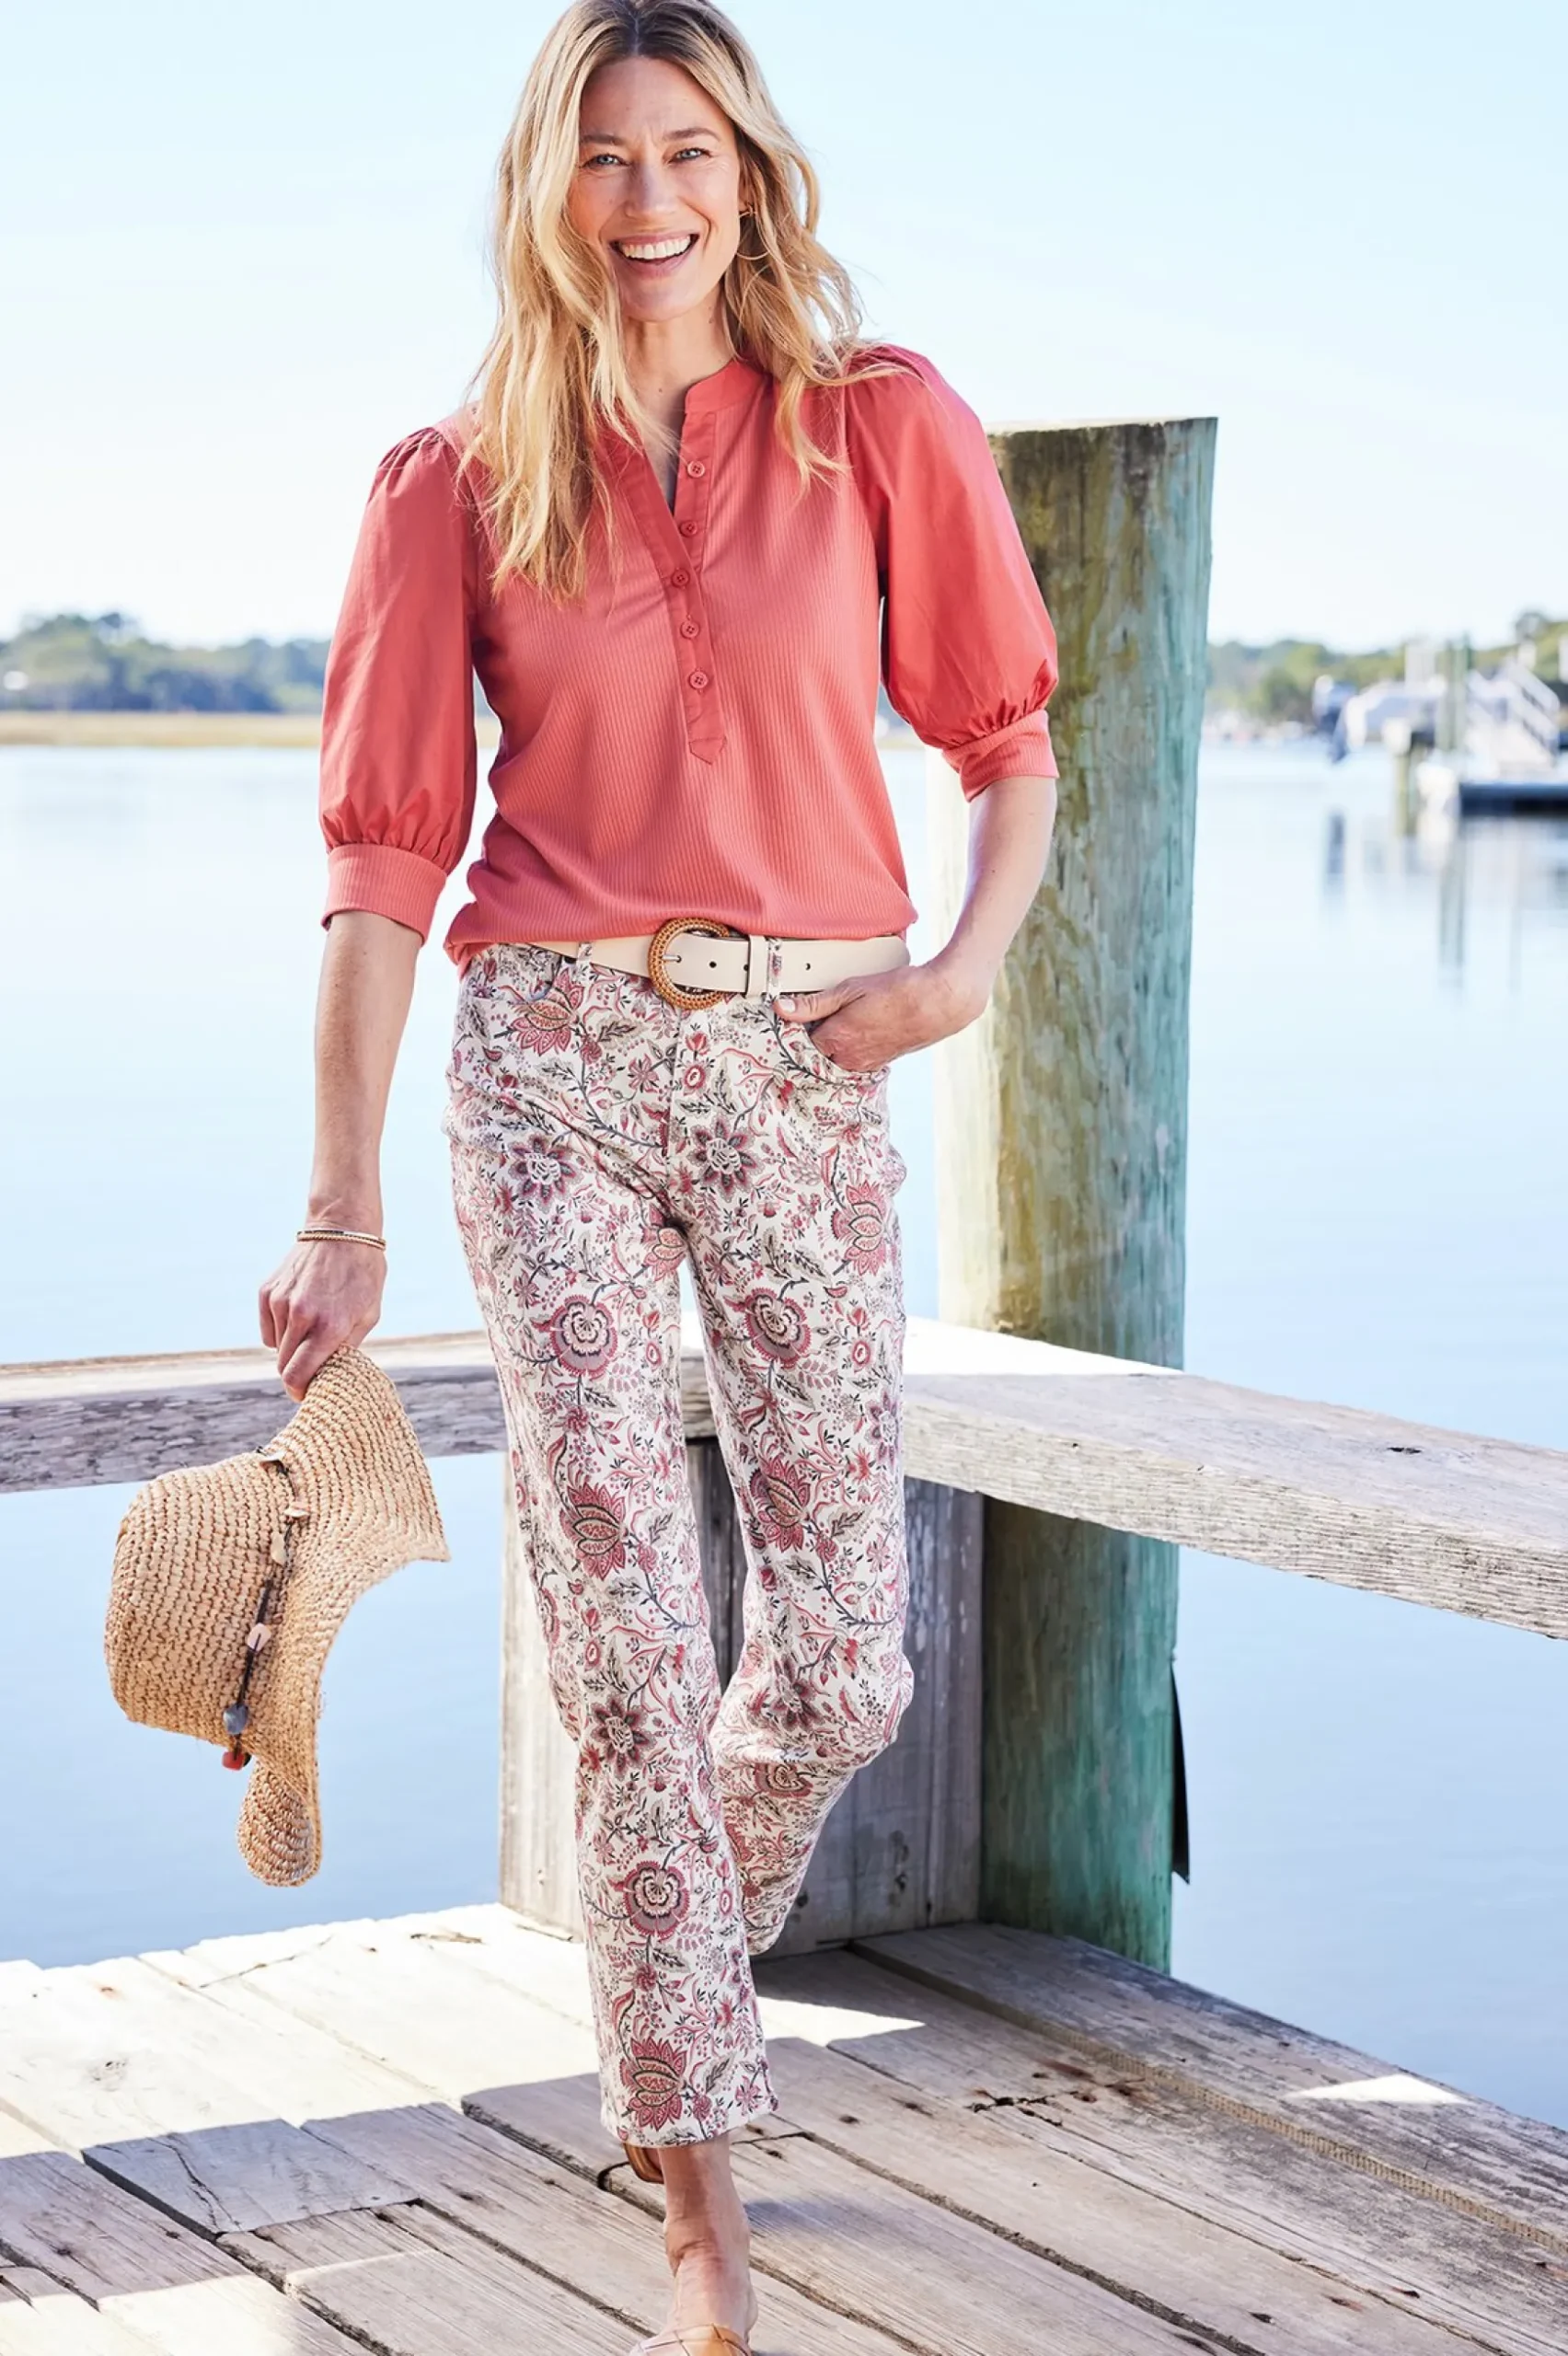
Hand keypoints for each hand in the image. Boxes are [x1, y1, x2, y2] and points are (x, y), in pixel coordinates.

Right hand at [259, 1236, 386, 1401]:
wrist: (341, 1229)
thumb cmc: (362, 1274)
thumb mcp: (369, 1314)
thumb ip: (347, 1347)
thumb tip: (328, 1374)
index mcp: (329, 1326)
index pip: (298, 1376)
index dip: (300, 1392)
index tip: (307, 1395)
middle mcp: (300, 1316)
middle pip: (284, 1367)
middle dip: (297, 1373)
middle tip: (313, 1368)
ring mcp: (280, 1303)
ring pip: (276, 1348)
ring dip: (291, 1350)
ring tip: (313, 1331)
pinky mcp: (267, 1293)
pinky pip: (268, 1331)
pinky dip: (280, 1332)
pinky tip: (299, 1317)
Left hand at [776, 955, 990, 1072]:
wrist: (940, 1002)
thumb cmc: (899, 991)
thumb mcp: (850, 989)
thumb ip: (813, 1003)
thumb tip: (782, 1008)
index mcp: (836, 1039)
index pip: (801, 1040)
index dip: (801, 1025)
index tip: (802, 1013)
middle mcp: (849, 1059)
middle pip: (818, 1052)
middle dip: (818, 1035)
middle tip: (827, 1014)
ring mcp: (865, 1064)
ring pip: (837, 1057)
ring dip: (836, 1042)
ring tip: (850, 1018)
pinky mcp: (881, 1063)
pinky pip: (856, 1059)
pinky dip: (854, 1046)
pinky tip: (866, 1027)